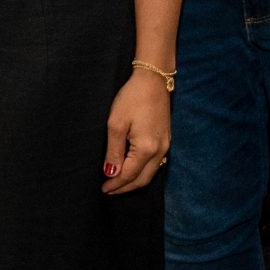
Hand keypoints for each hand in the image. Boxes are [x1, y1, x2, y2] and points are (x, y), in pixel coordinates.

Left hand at [102, 72, 170, 194]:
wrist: (153, 79)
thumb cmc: (132, 98)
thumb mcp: (116, 124)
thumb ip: (114, 151)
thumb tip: (111, 173)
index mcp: (147, 148)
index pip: (129, 175)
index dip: (115, 184)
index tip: (103, 189)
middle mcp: (160, 150)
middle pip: (142, 179)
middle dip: (125, 187)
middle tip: (109, 191)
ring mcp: (166, 145)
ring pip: (151, 173)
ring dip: (134, 181)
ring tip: (118, 183)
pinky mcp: (166, 139)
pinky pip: (156, 164)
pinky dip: (143, 171)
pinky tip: (133, 170)